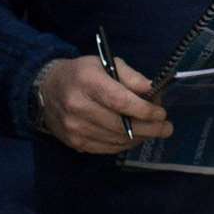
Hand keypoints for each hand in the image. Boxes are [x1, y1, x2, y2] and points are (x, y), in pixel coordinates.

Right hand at [40, 55, 171, 153]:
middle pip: (120, 124)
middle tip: (167, 127)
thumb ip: (131, 77)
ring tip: (154, 131)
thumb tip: (154, 91)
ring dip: (140, 137)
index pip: (119, 101)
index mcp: (87, 81)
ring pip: (116, 140)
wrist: (46, 90)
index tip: (161, 113)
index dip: (143, 110)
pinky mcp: (74, 142)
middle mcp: (78, 106)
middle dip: (149, 128)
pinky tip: (135, 137)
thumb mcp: (105, 64)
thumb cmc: (81, 73)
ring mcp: (75, 128)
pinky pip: (107, 148)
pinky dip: (125, 144)